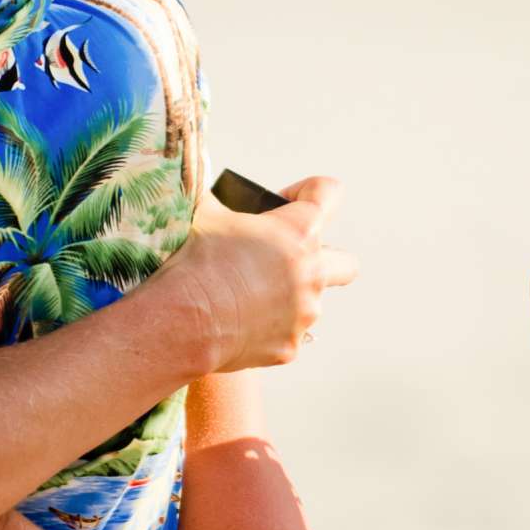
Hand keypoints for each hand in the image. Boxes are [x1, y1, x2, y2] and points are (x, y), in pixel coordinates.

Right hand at [163, 175, 359, 373]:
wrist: (182, 320)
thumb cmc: (194, 262)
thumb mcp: (205, 214)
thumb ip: (218, 197)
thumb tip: (204, 184)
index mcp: (299, 230)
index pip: (329, 193)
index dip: (309, 192)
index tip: (287, 202)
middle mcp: (313, 272)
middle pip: (346, 263)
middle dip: (325, 259)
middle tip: (289, 260)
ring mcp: (305, 312)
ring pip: (310, 303)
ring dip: (288, 297)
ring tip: (248, 296)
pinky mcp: (290, 345)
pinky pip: (286, 333)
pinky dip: (268, 329)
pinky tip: (239, 323)